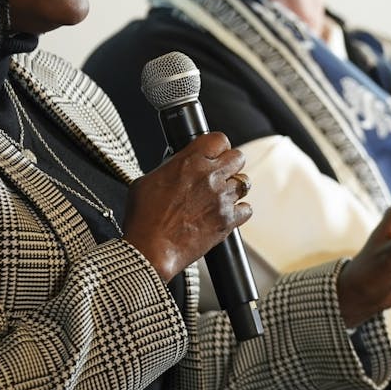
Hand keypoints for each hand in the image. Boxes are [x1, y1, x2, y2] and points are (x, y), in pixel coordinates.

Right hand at [122, 131, 251, 281]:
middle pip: (238, 157)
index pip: (219, 139)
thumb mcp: (148, 180)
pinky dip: (238, 211)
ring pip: (244, 183)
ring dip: (233, 188)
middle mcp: (210, 176)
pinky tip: (224, 214)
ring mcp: (222, 198)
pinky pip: (246, 209)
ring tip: (220, 196)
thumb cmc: (144, 219)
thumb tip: (178, 165)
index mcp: (190, 161)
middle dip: (230, 164)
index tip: (215, 153)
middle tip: (220, 173)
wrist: (149, 250)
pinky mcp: (228, 220)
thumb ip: (170, 167)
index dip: (217, 146)